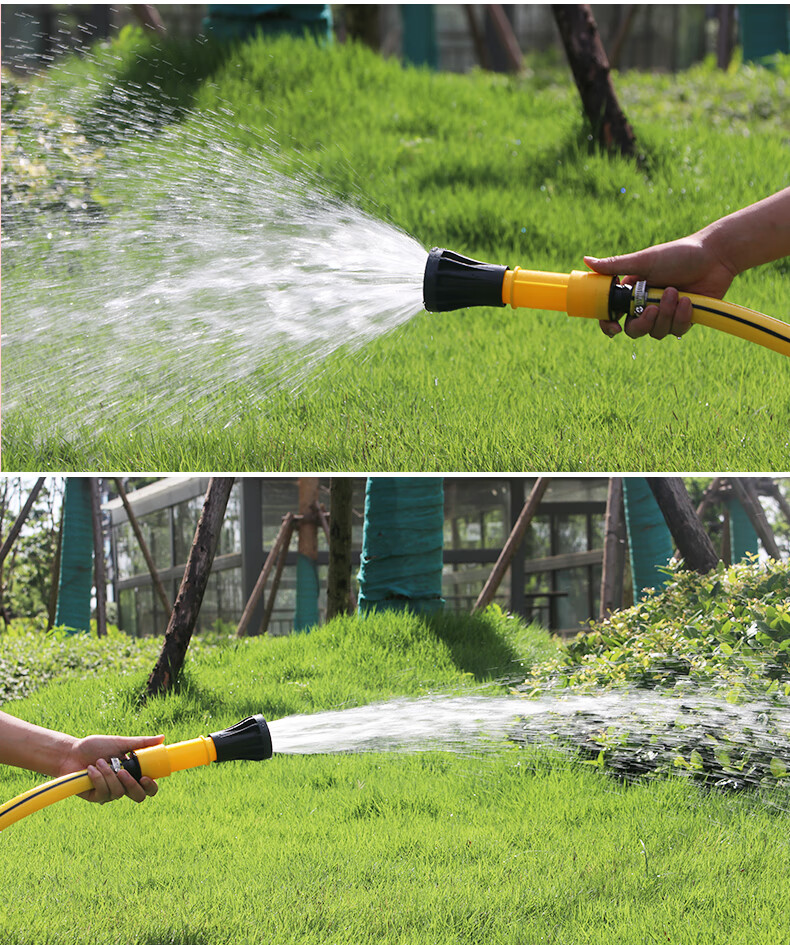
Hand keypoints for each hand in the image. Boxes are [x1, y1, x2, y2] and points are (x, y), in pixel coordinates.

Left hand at [59, 733, 163, 804]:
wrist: (71, 753)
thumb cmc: (95, 747)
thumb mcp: (119, 743)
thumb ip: (141, 743)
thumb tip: (162, 738)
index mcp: (132, 773)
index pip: (148, 787)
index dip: (151, 786)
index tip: (146, 777)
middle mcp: (123, 785)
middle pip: (138, 797)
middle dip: (131, 785)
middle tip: (122, 772)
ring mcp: (110, 792)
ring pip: (119, 792)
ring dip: (108, 775)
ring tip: (99, 762)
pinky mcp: (96, 797)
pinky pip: (104, 793)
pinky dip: (97, 778)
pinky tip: (91, 769)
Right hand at [584, 234, 737, 339]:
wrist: (715, 257)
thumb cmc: (679, 254)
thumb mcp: (644, 260)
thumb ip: (615, 266)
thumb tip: (586, 261)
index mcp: (633, 292)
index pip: (613, 316)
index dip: (609, 325)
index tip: (614, 328)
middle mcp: (647, 305)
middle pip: (635, 330)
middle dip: (643, 323)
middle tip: (652, 309)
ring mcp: (666, 314)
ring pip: (657, 332)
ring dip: (666, 314)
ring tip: (675, 292)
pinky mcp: (684, 319)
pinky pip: (677, 331)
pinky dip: (682, 316)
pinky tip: (689, 300)